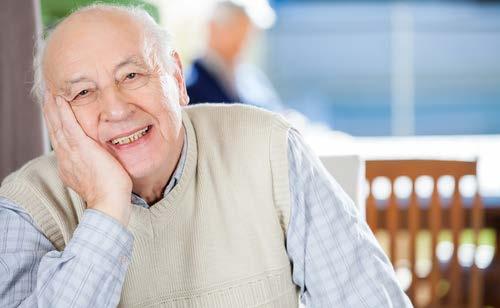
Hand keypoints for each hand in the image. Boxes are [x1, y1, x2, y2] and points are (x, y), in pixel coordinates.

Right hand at [43, 93, 132, 225]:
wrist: (109, 202)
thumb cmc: (109, 194)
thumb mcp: (96, 178)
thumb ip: (93, 167)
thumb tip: (99, 161)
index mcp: (69, 165)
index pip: (60, 141)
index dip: (56, 126)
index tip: (55, 114)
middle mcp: (66, 157)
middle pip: (54, 130)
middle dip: (50, 112)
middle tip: (47, 96)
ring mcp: (72, 152)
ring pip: (58, 125)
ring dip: (53, 107)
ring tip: (50, 92)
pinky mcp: (81, 147)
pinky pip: (68, 125)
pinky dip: (63, 111)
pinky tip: (60, 99)